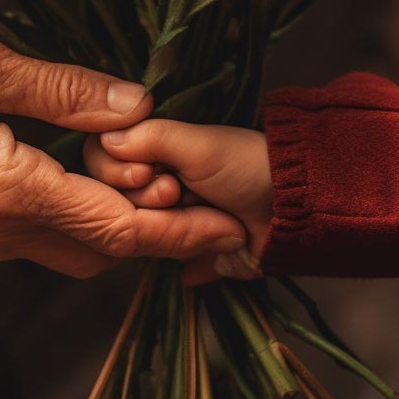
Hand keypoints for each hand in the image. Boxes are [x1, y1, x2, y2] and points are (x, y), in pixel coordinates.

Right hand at [84, 120, 273, 282]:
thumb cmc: (246, 165)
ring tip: (197, 215)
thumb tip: (105, 141)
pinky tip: (194, 256)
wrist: (294, 212)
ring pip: (131, 232)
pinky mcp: (181, 251)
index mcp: (152, 146)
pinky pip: (159, 260)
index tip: (146, 172)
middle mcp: (151, 179)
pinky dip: (177, 257)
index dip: (116, 170)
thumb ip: (151, 138)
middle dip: (143, 198)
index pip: (104, 158)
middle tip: (175, 193)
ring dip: (161, 227)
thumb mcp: (198, 144)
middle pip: (112, 198)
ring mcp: (164, 216)